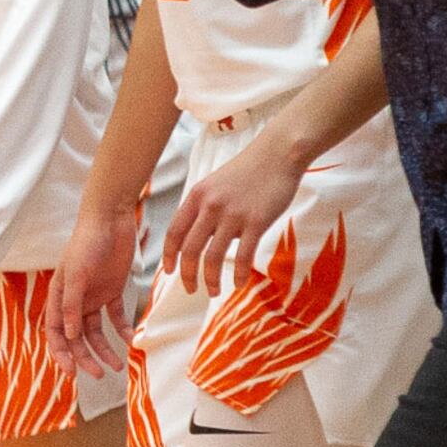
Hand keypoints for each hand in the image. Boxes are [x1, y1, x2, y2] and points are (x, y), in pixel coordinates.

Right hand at [50, 199, 141, 378]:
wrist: (110, 220)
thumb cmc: (86, 243)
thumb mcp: (76, 274)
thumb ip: (71, 304)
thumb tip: (68, 335)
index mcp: (58, 296)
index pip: (56, 332)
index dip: (62, 354)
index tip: (73, 373)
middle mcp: (74, 300)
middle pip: (76, 337)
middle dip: (85, 357)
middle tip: (99, 374)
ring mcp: (93, 296)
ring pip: (96, 332)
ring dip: (104, 350)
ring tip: (118, 366)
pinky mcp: (112, 291)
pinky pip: (116, 317)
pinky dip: (123, 330)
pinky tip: (132, 340)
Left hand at [168, 131, 306, 295]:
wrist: (277, 154)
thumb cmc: (247, 171)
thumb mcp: (215, 185)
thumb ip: (204, 208)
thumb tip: (201, 237)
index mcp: (196, 197)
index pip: (174, 232)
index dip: (168, 255)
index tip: (168, 271)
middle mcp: (210, 206)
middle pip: (189, 249)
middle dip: (187, 274)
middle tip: (190, 289)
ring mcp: (233, 214)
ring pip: (213, 256)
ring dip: (211, 279)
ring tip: (213, 292)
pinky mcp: (257, 221)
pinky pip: (244, 255)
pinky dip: (239, 273)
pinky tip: (239, 284)